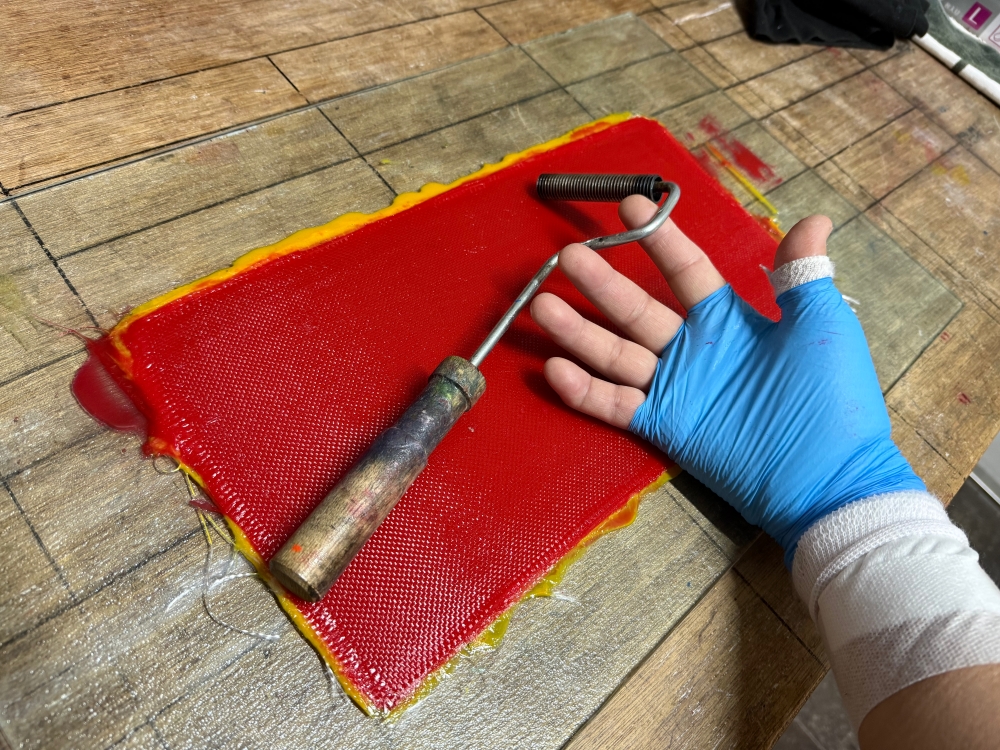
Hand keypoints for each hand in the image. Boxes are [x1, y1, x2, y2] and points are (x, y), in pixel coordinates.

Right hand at [530, 196, 923, 559]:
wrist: (827, 477)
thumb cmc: (830, 399)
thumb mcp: (820, 328)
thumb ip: (803, 276)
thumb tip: (812, 219)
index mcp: (729, 320)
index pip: (686, 269)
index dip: (658, 238)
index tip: (629, 206)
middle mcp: (694, 349)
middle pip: (636, 309)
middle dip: (601, 282)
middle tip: (567, 254)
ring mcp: (675, 388)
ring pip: (616, 353)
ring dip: (578, 331)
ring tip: (541, 304)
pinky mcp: (664, 426)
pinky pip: (616, 405)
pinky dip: (585, 391)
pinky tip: (554, 369)